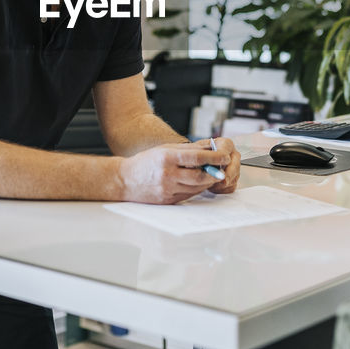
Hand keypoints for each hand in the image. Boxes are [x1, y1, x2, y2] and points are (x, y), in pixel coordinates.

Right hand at [118, 141, 236, 203]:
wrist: (125, 180)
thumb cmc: (146, 162)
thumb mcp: (165, 149)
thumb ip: (188, 149)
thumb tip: (210, 148)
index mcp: (167, 158)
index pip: (197, 158)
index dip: (214, 158)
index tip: (225, 157)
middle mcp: (167, 175)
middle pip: (199, 176)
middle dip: (214, 173)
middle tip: (222, 169)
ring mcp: (167, 190)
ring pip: (196, 188)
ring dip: (207, 182)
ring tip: (211, 174)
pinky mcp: (167, 201)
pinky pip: (188, 195)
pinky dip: (196, 189)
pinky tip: (196, 183)